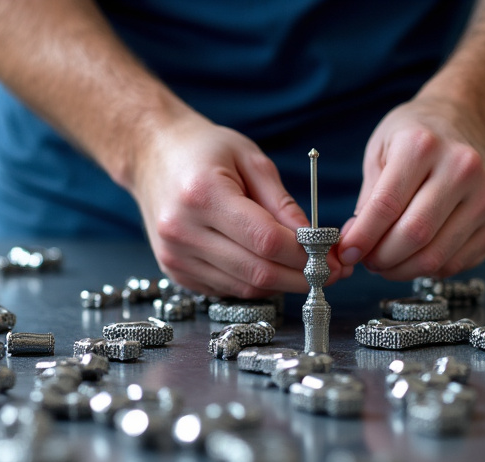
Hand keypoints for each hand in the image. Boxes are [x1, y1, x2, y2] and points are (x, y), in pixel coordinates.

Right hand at [129, 114, 350, 296]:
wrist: (151, 155)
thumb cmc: (203, 150)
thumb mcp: (250, 159)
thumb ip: (282, 202)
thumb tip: (315, 240)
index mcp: (202, 195)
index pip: (266, 240)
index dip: (305, 255)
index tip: (333, 258)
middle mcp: (182, 231)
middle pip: (257, 271)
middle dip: (301, 277)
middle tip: (330, 273)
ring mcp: (175, 256)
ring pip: (245, 287)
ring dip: (282, 284)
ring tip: (306, 270)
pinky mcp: (175, 272)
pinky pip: (228, 289)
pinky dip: (255, 283)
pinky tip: (269, 266)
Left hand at [337, 94, 484, 280]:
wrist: (467, 120)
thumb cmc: (418, 135)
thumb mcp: (381, 151)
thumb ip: (367, 199)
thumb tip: (354, 245)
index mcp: (422, 145)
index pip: (386, 205)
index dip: (363, 238)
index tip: (347, 253)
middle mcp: (461, 167)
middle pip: (414, 234)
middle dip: (382, 258)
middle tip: (367, 261)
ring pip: (436, 256)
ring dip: (403, 270)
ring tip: (387, 262)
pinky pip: (458, 262)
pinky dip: (429, 269)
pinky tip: (415, 257)